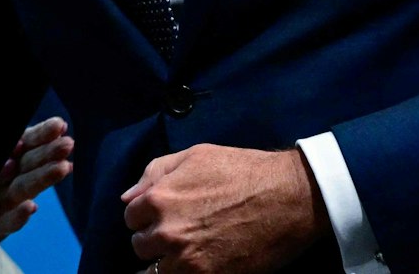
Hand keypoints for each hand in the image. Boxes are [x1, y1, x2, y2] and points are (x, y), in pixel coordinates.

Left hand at [120, 144, 326, 273]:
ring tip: (190, 250)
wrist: (290, 196)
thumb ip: (154, 174)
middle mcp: (168, 233)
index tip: (162, 216)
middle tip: (178, 233)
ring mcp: (189, 260)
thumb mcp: (194, 156)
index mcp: (159, 199)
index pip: (130, 218)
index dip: (146, 216)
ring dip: (167, 262)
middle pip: (141, 247)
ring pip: (156, 271)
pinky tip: (196, 265)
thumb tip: (128, 197)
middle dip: (155, 239)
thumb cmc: (243, 170)